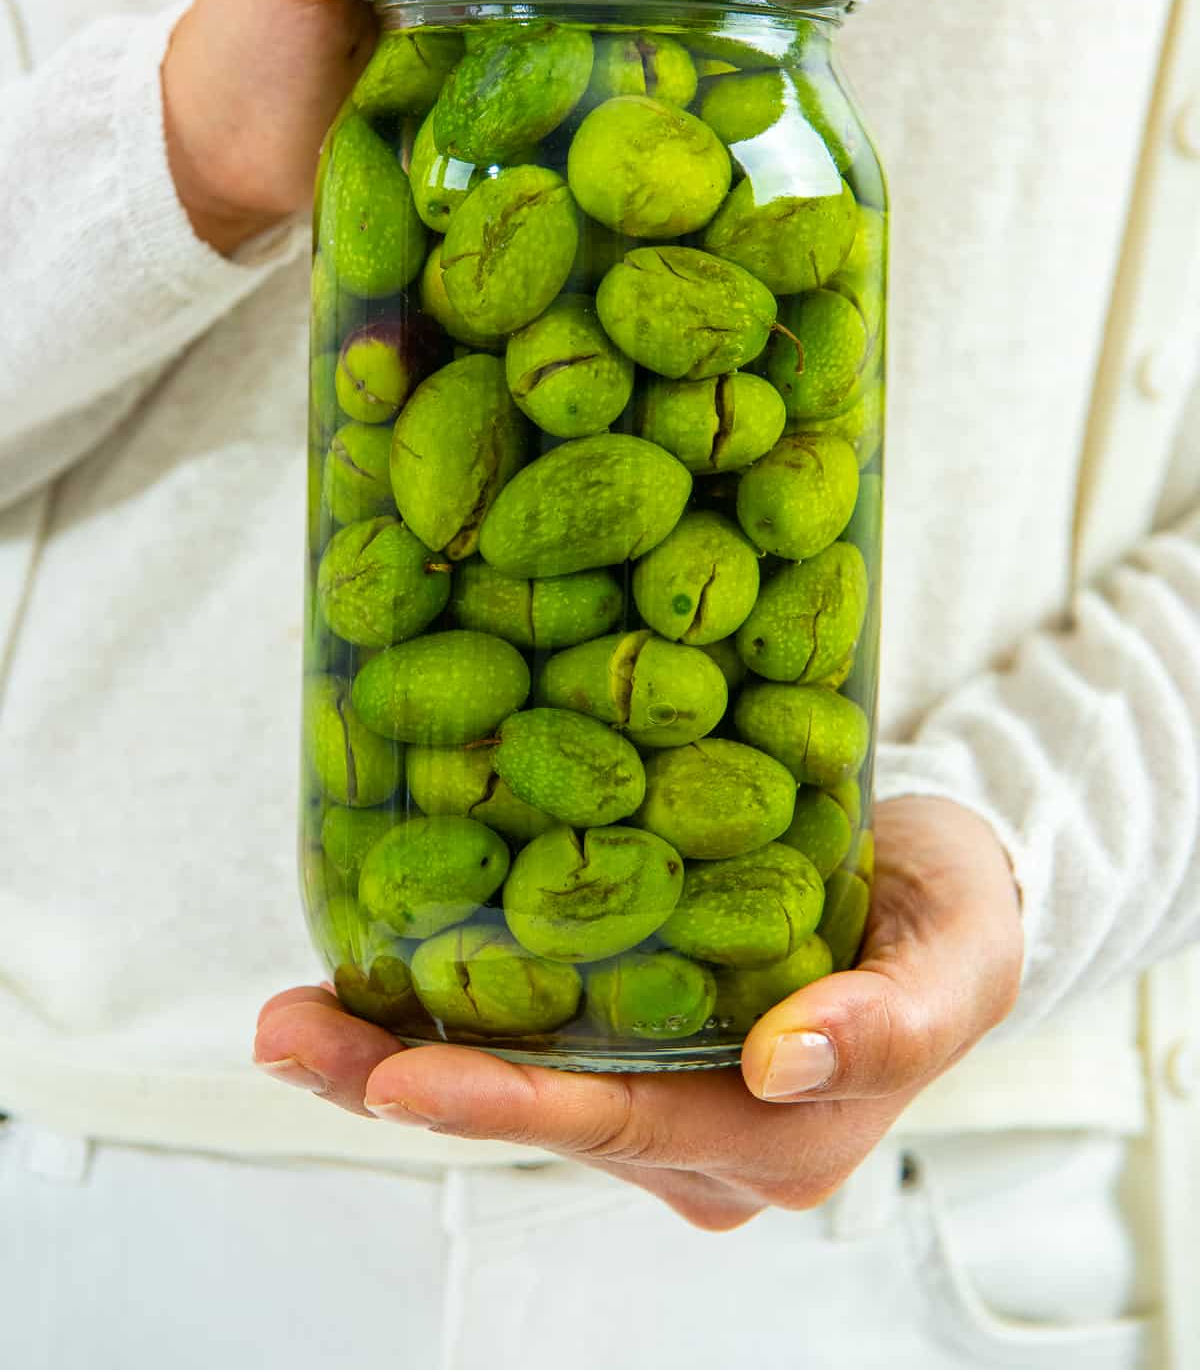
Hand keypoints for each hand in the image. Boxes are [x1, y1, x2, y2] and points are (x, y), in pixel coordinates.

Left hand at [255, 796, 1020, 1230]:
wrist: (939, 887)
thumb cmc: (952, 912)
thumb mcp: (957, 953)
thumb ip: (891, 1018)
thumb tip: (785, 1057)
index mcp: (783, 1136)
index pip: (624, 1122)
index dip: (509, 1102)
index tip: (401, 1077)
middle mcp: (709, 1145)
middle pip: (543, 1115)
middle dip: (405, 1085)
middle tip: (289, 1033)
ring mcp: (668, 1106)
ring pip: (522, 1088)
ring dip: (399, 1059)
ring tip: (290, 1017)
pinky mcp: (642, 1050)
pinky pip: (535, 1047)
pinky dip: (447, 1024)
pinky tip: (363, 984)